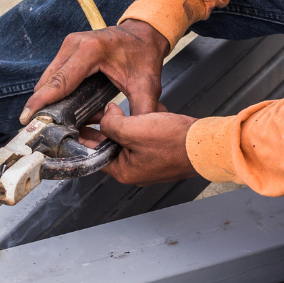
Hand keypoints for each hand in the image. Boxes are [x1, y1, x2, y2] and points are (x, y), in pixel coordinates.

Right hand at [21, 19, 169, 123]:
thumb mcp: (147, 86)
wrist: (144, 33)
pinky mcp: (68, 50)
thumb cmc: (144, 55)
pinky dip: (52, 91)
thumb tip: (135, 136)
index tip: (26, 117)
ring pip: (48, 78)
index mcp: (91, 50)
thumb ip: (143, 111)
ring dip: (46, 99)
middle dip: (40, 105)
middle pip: (49, 81)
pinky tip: (56, 108)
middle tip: (36, 129)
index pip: (60, 81)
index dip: (42, 101)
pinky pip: (54, 74)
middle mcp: (75, 44)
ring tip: (46, 122)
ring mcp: (69, 45)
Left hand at [79, 104, 199, 185]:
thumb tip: (106, 115)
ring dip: (130, 122)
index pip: (94, 154)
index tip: (77, 125)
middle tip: (98, 112)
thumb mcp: (133, 128)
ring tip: (130, 111)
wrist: (206, 144)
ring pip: (130, 138)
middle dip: (109, 126)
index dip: (85, 137)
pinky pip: (146, 135)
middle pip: (112, 145)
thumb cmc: (175, 142)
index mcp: (124, 171)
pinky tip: (153, 114)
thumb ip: (111, 123)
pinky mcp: (161, 153)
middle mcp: (136, 170)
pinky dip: (147, 123)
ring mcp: (149, 162)